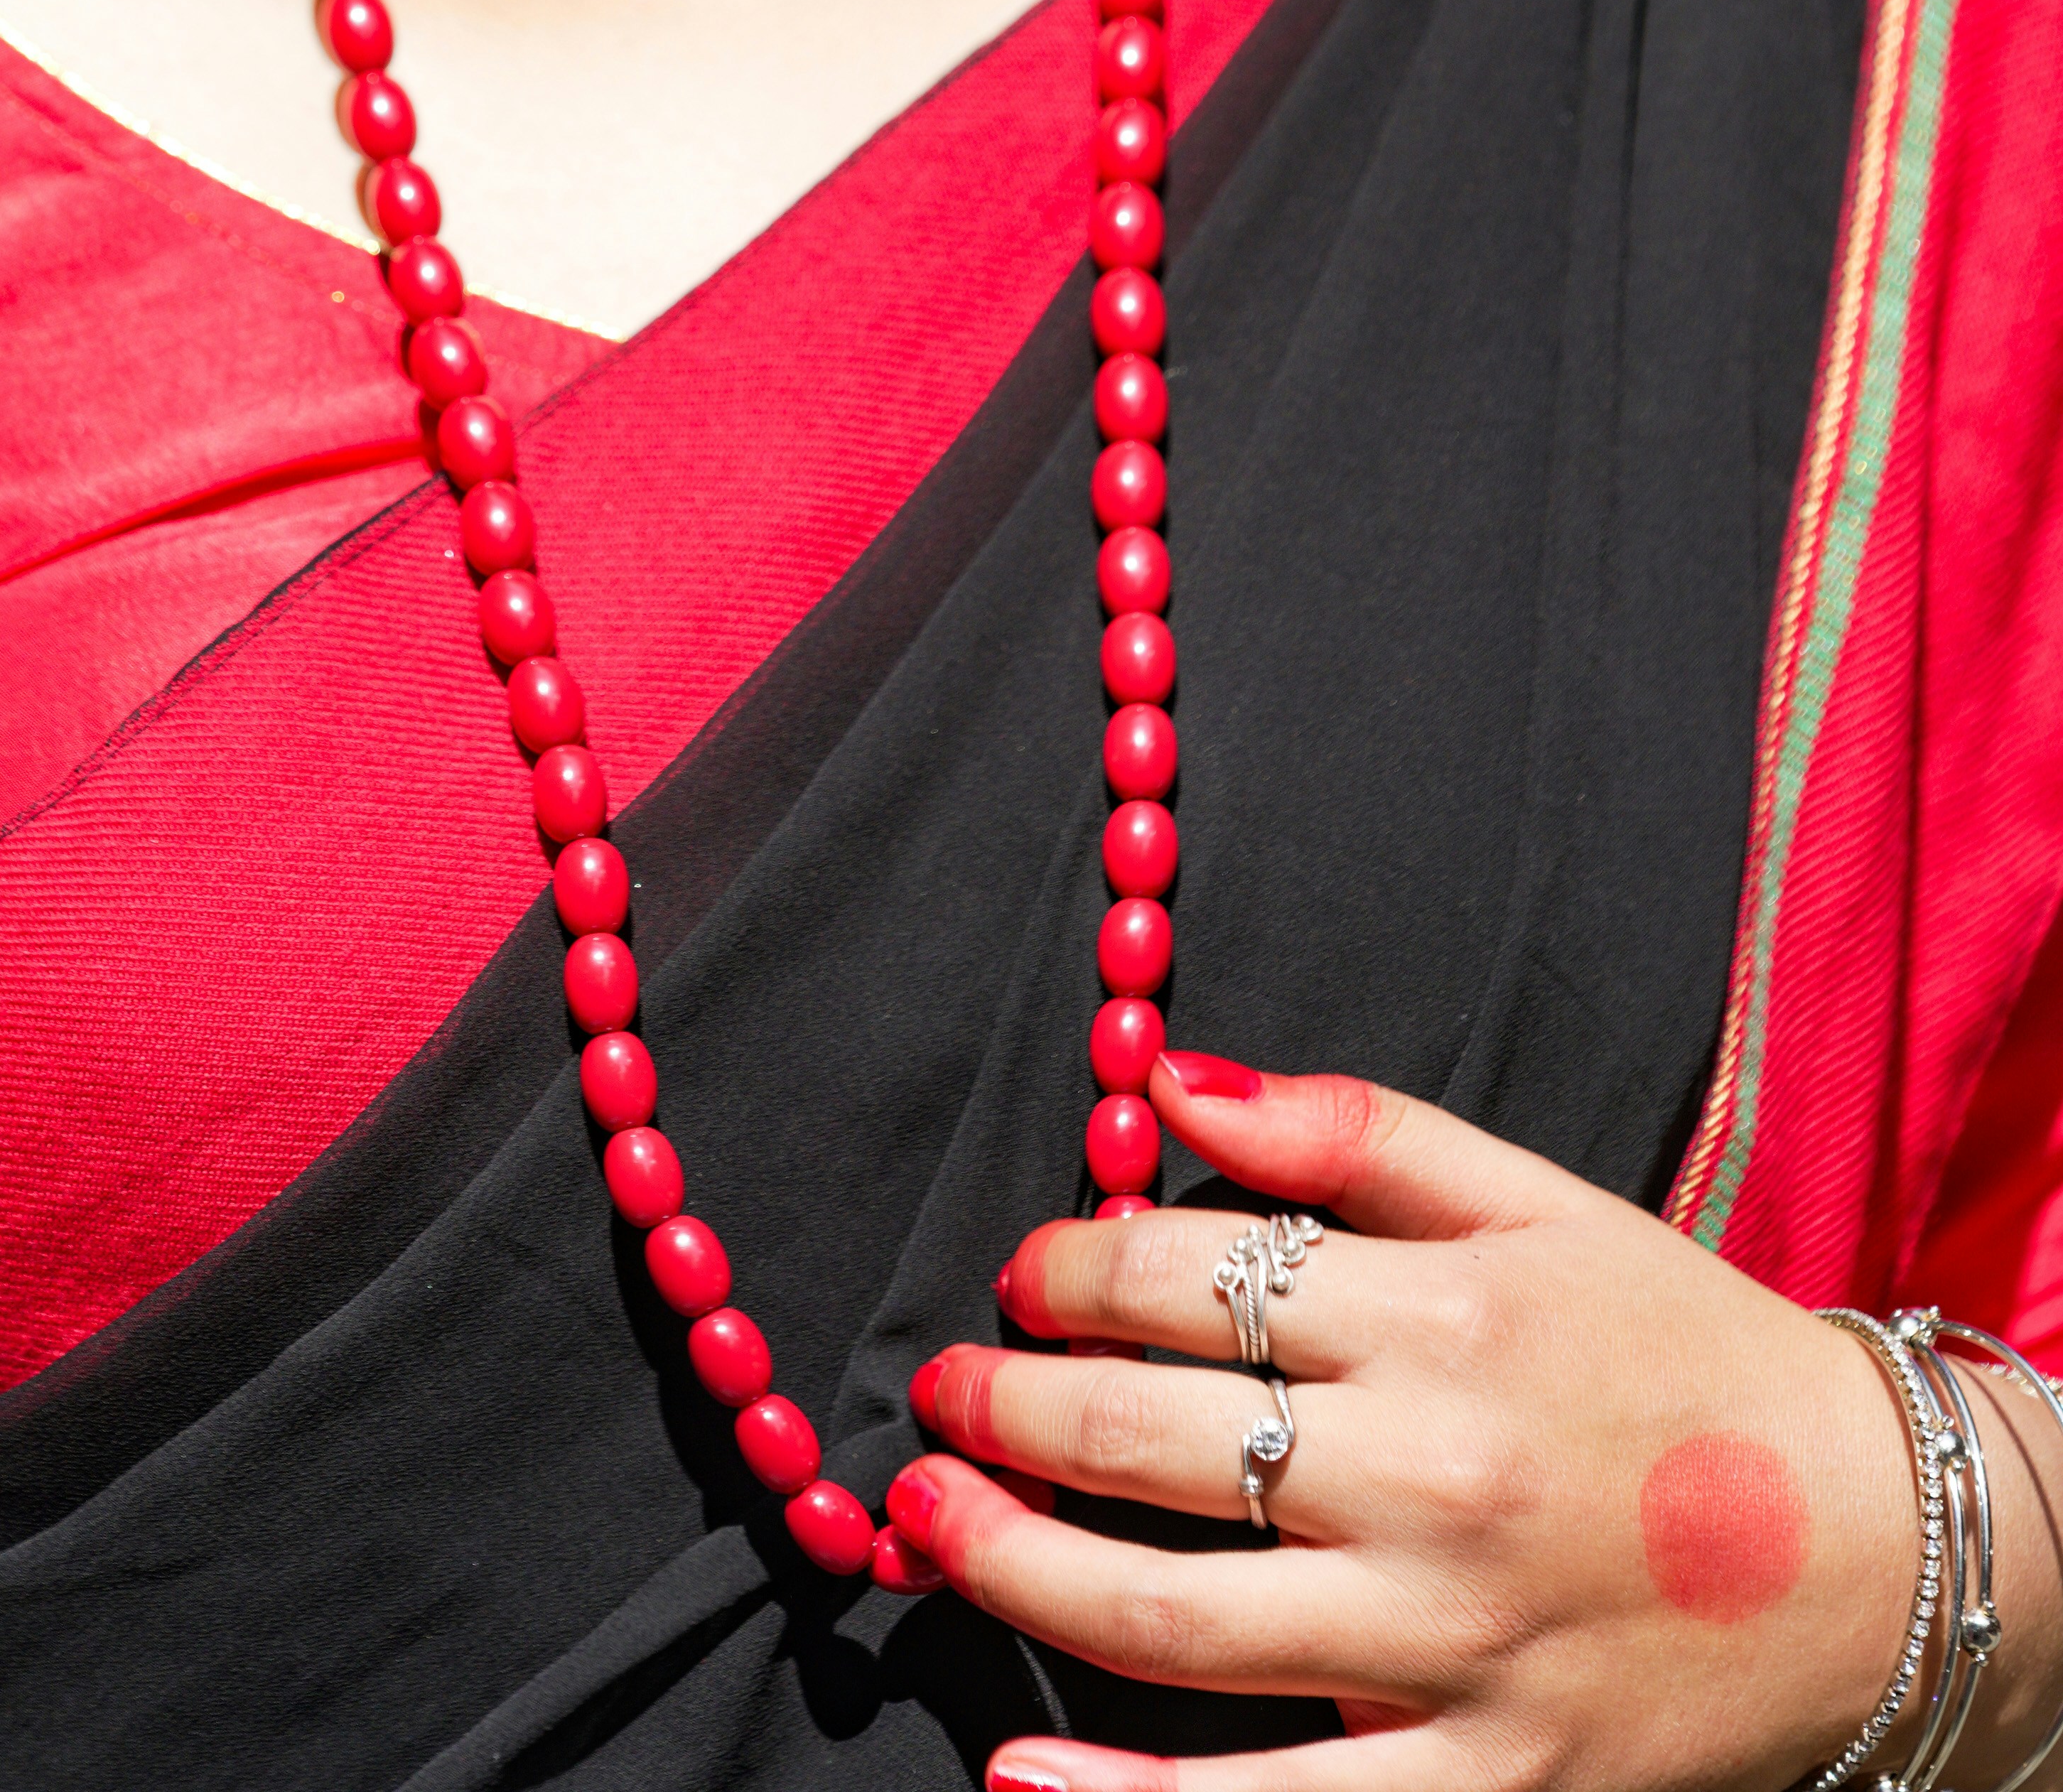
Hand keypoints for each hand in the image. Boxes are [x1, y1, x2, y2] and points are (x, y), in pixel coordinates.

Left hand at [888, 1054, 1937, 1791]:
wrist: (1872, 1547)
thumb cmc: (1680, 1354)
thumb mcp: (1537, 1202)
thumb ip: (1351, 1132)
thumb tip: (1168, 1076)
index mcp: (1442, 1321)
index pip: (1183, 1278)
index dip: (1065, 1268)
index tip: (1019, 1274)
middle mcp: (1433, 1481)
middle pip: (1148, 1441)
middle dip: (1005, 1412)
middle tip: (934, 1400)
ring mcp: (1450, 1647)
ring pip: (1168, 1620)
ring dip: (1013, 1570)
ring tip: (925, 1530)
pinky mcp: (1484, 1785)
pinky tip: (1018, 1780)